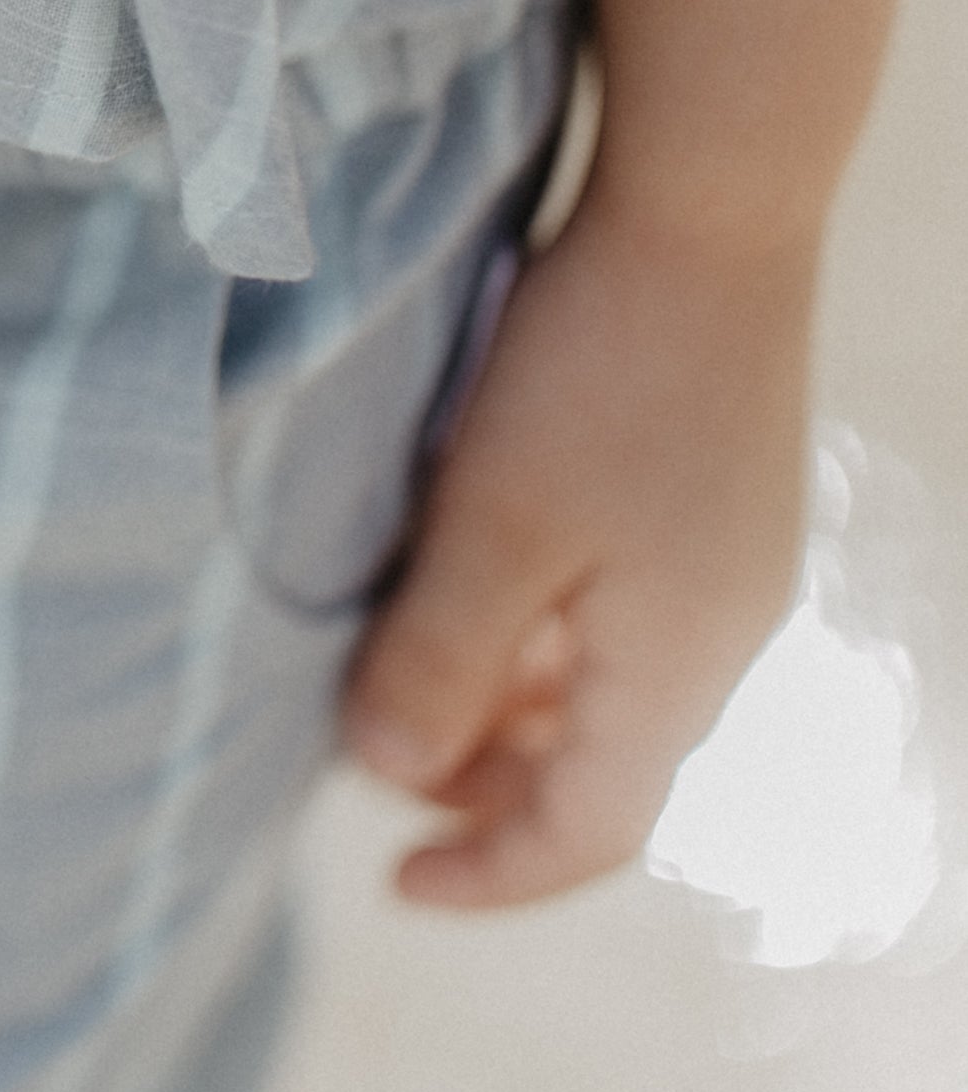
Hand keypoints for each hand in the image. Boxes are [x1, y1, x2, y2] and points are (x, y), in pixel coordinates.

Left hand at [339, 181, 814, 908]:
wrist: (708, 206)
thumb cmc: (594, 367)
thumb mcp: (492, 522)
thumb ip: (437, 658)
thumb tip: (382, 780)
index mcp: (678, 667)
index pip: (589, 832)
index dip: (488, 874)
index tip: (394, 885)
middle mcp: (720, 633)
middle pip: (599, 766)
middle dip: (483, 785)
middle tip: (370, 759)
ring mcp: (721, 562)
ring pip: (602, 687)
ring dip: (502, 704)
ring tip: (397, 673)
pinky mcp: (706, 496)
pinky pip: (616, 612)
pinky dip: (536, 632)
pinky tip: (466, 582)